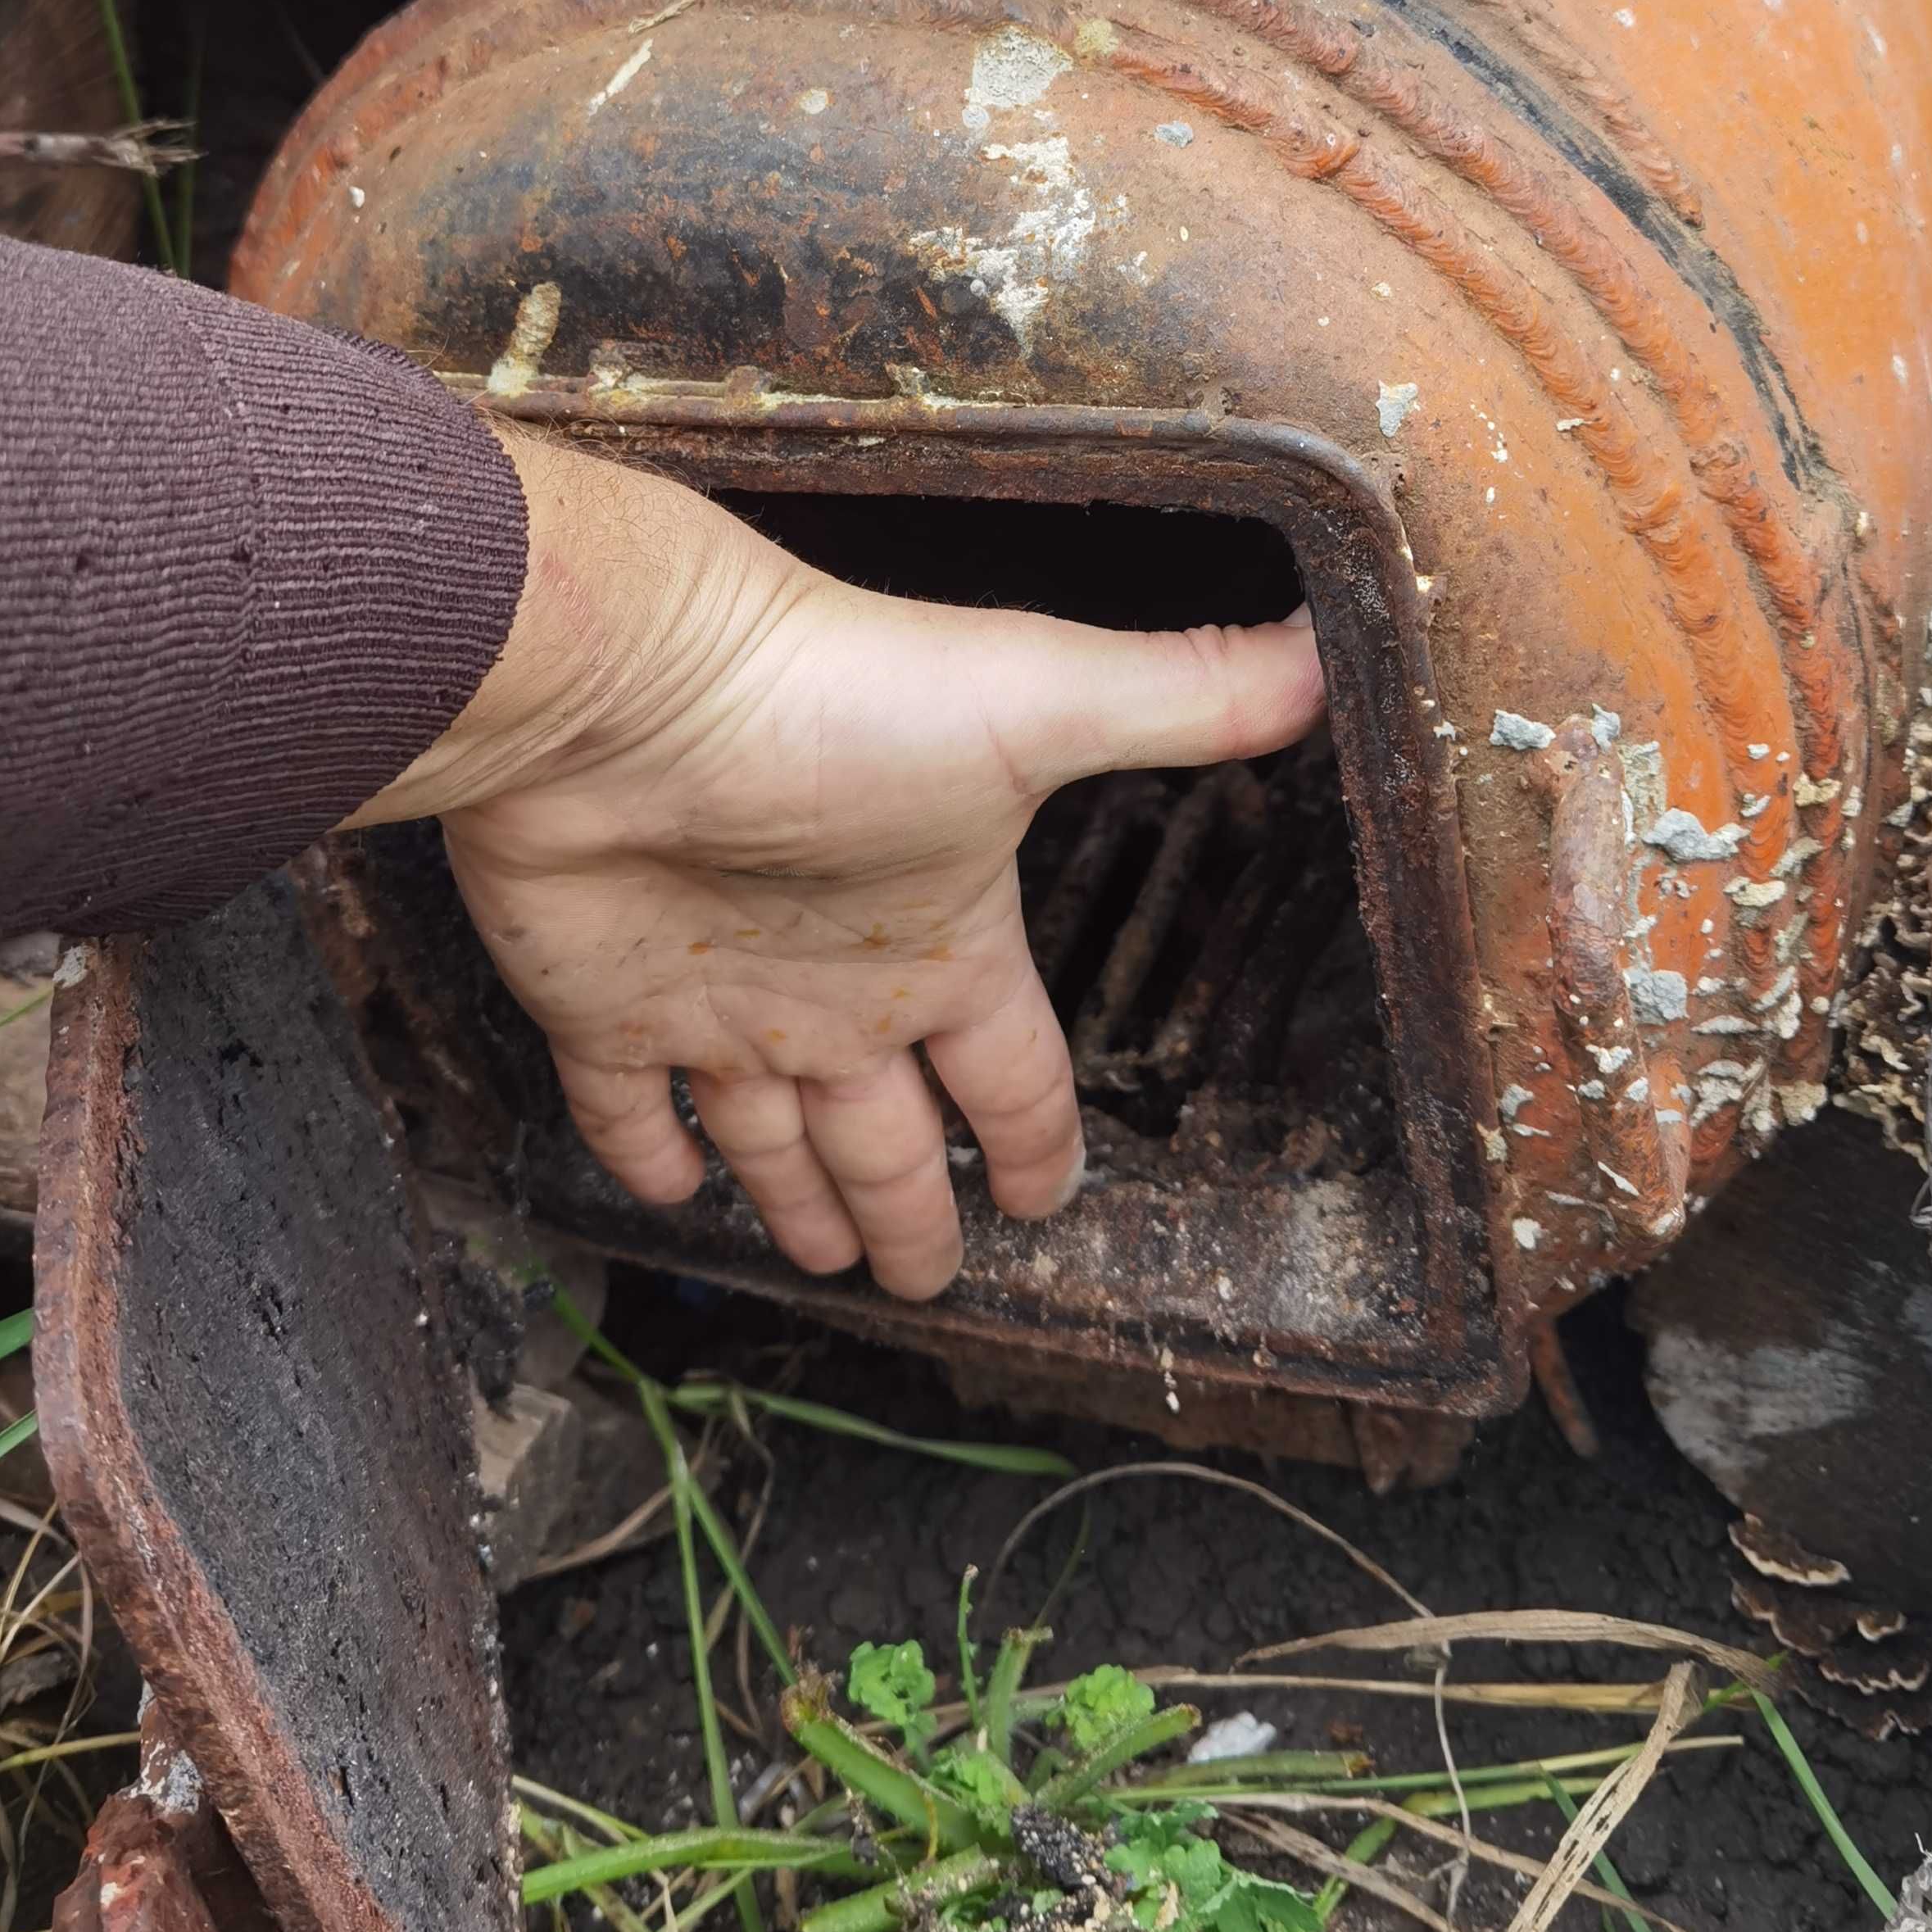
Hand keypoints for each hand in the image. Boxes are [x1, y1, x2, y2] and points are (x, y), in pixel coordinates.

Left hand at [359, 418, 1323, 1298]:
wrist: (625, 688)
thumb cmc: (830, 694)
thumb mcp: (1035, 701)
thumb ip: (1180, 698)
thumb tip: (1327, 651)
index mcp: (944, 936)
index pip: (1012, 1070)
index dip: (1035, 1136)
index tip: (1048, 1194)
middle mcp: (838, 981)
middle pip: (890, 1135)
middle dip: (914, 1206)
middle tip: (933, 1280)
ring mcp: (718, 997)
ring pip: (771, 1141)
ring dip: (800, 1201)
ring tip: (831, 1261)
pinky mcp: (604, 1007)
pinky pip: (625, 1112)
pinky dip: (647, 1159)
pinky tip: (666, 1195)